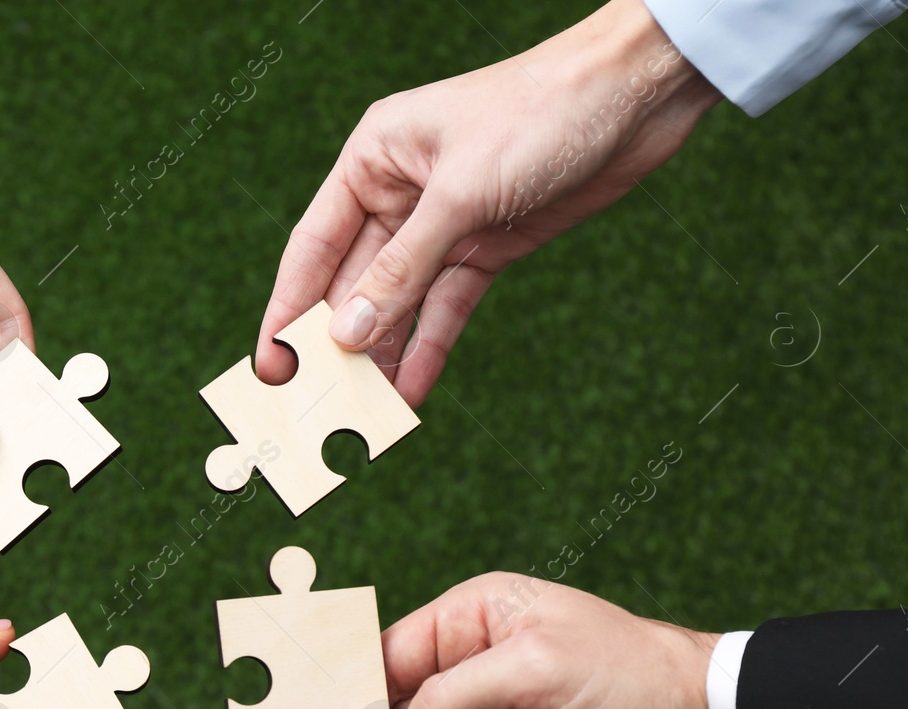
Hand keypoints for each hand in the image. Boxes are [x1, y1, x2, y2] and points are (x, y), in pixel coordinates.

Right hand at [256, 0, 719, 404]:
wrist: (636, 95)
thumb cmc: (540, 113)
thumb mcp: (461, 195)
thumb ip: (402, 270)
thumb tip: (349, 334)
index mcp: (373, 160)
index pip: (313, 247)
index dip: (288, 309)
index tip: (270, 365)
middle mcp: (398, 194)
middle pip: (352, 282)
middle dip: (336, 342)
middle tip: (315, 404)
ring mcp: (443, 225)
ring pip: (398, 303)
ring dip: (382, 355)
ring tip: (363, 413)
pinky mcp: (486, 246)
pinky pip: (445, 307)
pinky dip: (430, 347)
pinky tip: (413, 390)